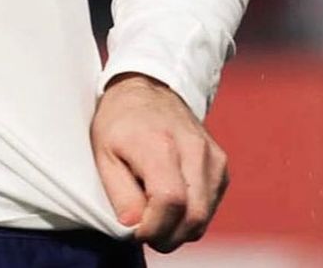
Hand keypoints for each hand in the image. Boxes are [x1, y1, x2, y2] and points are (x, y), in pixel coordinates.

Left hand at [90, 72, 229, 253]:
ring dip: (181, 228)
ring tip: (157, 214)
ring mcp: (211, 155)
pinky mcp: (220, 162)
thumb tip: (134, 227)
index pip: (170, 202)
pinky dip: (193, 213)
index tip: (138, 232)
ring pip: (205, 215)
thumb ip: (119, 193)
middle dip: (169, 236)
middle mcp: (193, 148)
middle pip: (193, 216)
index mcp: (160, 143)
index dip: (155, 228)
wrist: (146, 86)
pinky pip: (211, 204)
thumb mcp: (103, 153)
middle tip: (147, 232)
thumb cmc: (120, 120)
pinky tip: (172, 199)